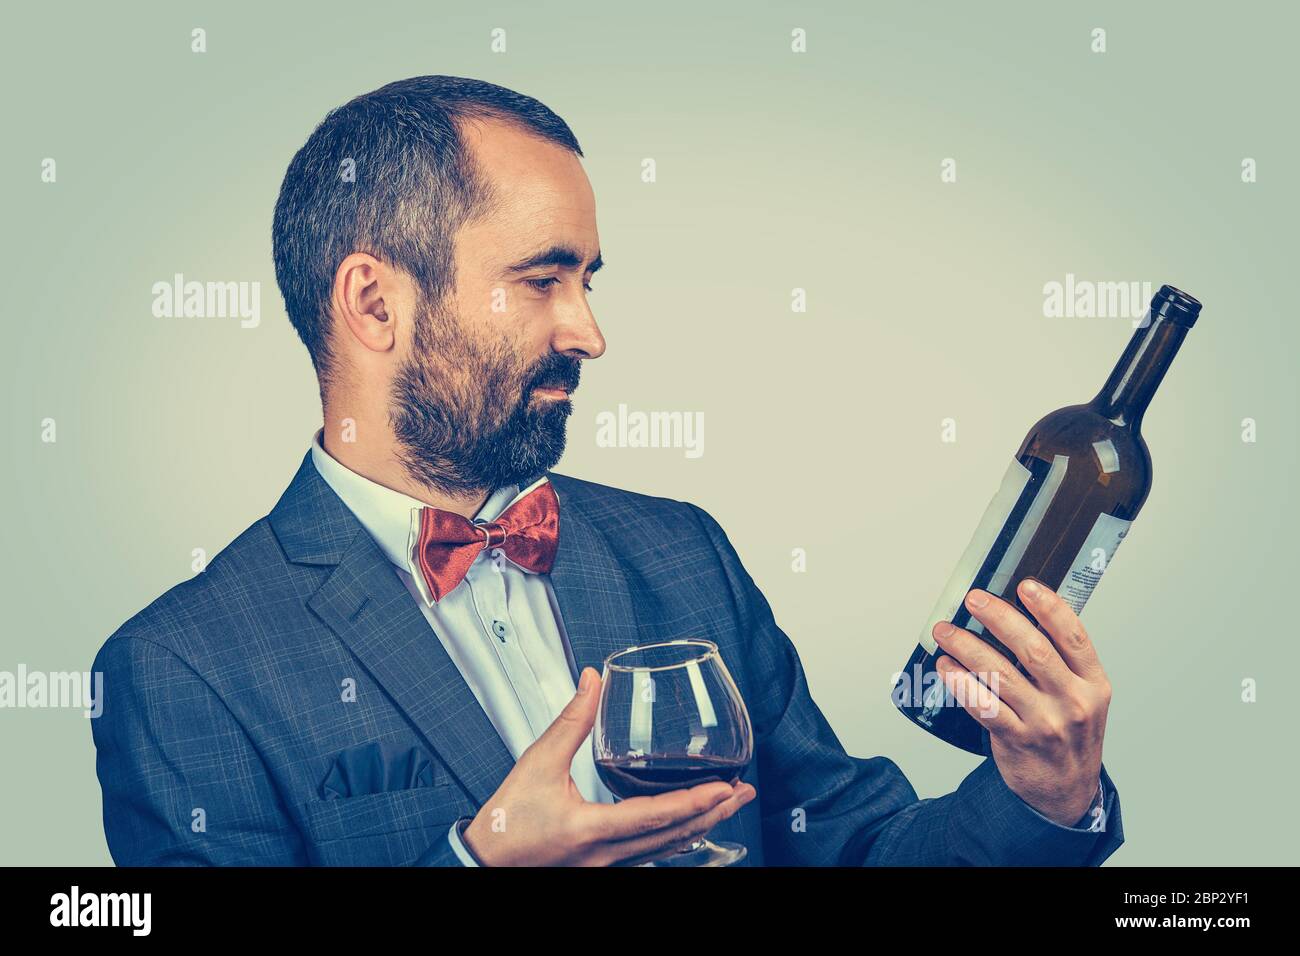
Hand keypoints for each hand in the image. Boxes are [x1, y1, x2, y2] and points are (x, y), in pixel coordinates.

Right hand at [461, 667, 756, 865]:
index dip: (692, 802)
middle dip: (712, 814)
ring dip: (699, 826)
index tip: (723, 789)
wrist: (483, 863)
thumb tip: (592, 681)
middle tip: (742, 793)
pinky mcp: (602, 868)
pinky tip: (688, 829)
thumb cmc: (505, 821)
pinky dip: (675, 840)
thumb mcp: (536, 764)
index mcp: (590, 829)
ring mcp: (606, 867)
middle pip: (672, 838)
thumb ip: (570, 721)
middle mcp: (605, 855)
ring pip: (664, 849)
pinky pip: (649, 855)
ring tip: (726, 806)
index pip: (654, 816)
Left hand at [930, 578, 1109, 825]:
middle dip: (999, 618)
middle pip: (1034, 650)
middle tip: (974, 600)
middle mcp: (1073, 701)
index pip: (1074, 636)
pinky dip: (960, 682)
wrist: (1067, 791)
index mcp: (1093, 683)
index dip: (1049, 607)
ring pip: (1001, 675)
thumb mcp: (1084, 696)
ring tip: (945, 631)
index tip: (1024, 585)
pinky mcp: (1018, 740)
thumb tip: (1017, 614)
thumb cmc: (1069, 733)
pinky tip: (946, 666)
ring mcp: (1045, 723)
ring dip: (967, 647)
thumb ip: (1062, 661)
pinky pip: (983, 705)